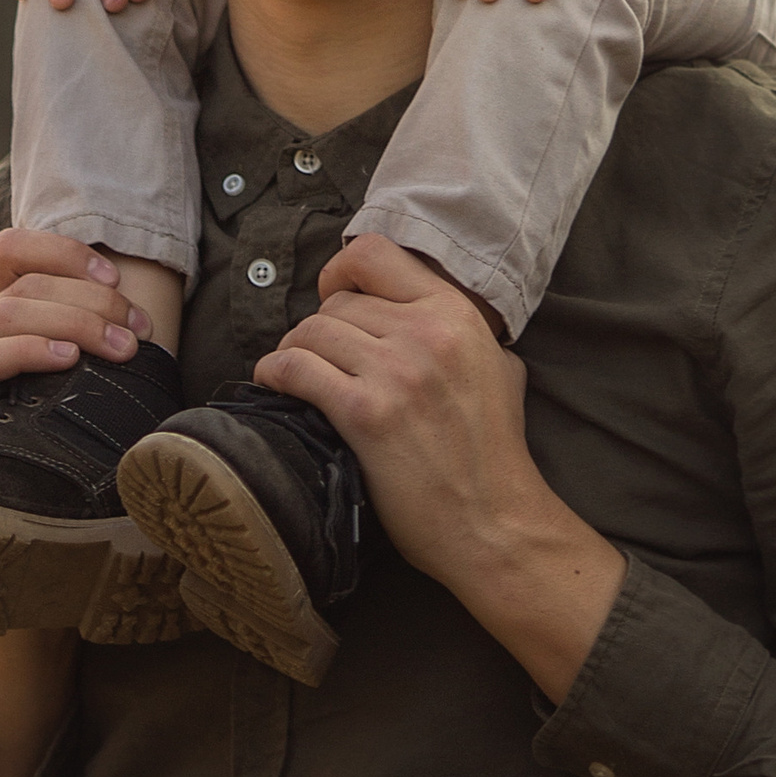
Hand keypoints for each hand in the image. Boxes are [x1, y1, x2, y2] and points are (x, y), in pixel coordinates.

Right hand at [0, 228, 150, 432]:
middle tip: (136, 328)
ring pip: (5, 314)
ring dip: (73, 323)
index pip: (10, 251)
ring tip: (119, 348)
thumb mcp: (80, 370)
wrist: (8, 499)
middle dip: (90, 301)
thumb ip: (93, 335)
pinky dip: (26, 351)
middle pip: (22, 286)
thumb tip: (143, 315)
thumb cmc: (62, 425)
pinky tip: (66, 361)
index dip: (62, 253)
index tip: (113, 277)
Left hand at [253, 236, 624, 701]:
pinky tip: (274, 384)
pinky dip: (275, 373)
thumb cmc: (496, 455)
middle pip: (338, 302)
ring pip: (312, 332)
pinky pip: (296, 370)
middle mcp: (425, 332)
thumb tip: (437, 319)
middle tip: (320, 357)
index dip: (341, 271)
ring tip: (296, 374)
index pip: (375, 253)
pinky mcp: (365, 414)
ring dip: (294, 351)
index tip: (335, 295)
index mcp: (457, 314)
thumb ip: (469, 334)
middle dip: (320, 327)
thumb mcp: (501, 370)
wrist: (495, 523)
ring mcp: (394, 372)